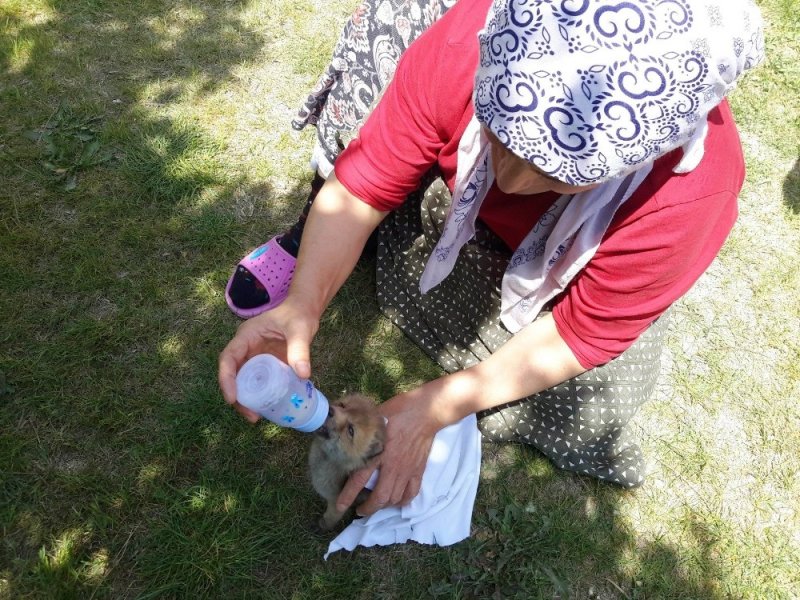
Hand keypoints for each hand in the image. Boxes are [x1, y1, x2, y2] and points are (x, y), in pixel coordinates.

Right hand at [218, 301, 318, 421]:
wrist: (305, 311)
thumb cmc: (298, 314)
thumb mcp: (300, 330)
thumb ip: (300, 349)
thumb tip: (303, 375)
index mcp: (246, 336)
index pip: (228, 358)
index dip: (226, 379)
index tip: (232, 398)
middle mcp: (246, 348)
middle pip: (233, 375)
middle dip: (237, 397)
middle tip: (251, 416)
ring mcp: (255, 358)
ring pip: (243, 381)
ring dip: (247, 400)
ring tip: (257, 418)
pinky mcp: (265, 365)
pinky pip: (258, 383)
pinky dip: (260, 396)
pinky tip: (268, 409)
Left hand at [335, 389, 442, 515]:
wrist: (426, 411)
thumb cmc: (399, 410)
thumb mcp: (374, 417)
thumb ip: (361, 428)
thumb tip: (344, 428)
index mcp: (378, 452)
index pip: (359, 480)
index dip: (348, 495)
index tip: (340, 506)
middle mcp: (393, 466)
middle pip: (380, 497)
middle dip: (368, 508)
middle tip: (360, 511)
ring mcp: (407, 470)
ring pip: (395, 498)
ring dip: (384, 506)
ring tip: (376, 505)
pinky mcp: (418, 470)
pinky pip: (411, 493)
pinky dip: (402, 501)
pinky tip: (396, 501)